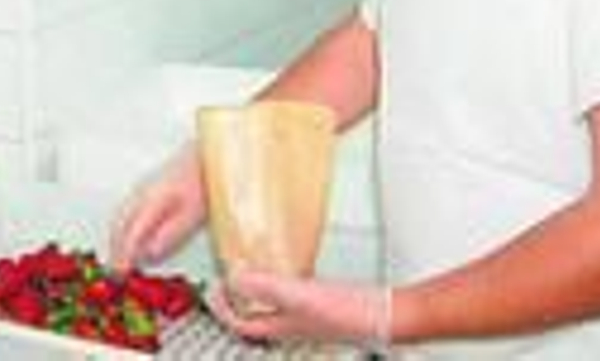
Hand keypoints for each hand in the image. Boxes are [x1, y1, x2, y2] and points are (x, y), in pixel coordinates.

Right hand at [109, 143, 207, 270]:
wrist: (208, 155)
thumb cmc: (205, 181)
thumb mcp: (193, 214)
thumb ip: (170, 235)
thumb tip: (149, 254)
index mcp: (151, 202)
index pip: (130, 235)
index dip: (123, 256)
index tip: (120, 273)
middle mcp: (141, 193)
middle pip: (119, 226)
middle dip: (114, 250)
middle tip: (115, 272)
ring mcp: (142, 187)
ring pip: (120, 218)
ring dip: (116, 239)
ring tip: (119, 258)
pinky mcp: (146, 185)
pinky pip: (125, 210)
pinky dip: (122, 227)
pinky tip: (129, 235)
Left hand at [208, 268, 389, 347]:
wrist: (387, 315)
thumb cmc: (348, 312)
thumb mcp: (297, 294)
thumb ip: (264, 286)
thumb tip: (234, 279)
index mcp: (281, 327)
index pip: (240, 324)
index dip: (222, 309)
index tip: (213, 289)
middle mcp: (292, 326)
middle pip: (254, 318)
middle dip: (238, 301)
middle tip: (228, 280)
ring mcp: (309, 318)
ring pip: (272, 308)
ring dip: (258, 293)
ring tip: (251, 272)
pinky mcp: (324, 307)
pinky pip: (292, 298)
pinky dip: (282, 286)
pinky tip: (289, 272)